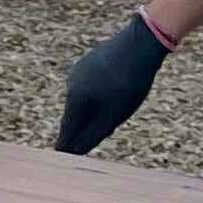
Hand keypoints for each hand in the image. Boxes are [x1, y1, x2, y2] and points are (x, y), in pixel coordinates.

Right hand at [53, 10, 170, 154]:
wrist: (141, 43)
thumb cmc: (130, 83)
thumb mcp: (114, 116)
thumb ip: (93, 135)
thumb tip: (76, 151)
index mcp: (75, 100)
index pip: (66, 130)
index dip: (65, 147)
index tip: (61, 159)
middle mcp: (71, 84)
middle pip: (74, 115)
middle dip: (81, 130)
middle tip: (83, 146)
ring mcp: (80, 70)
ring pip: (83, 99)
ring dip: (91, 112)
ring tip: (107, 120)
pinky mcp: (90, 61)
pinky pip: (90, 86)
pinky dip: (97, 97)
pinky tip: (112, 97)